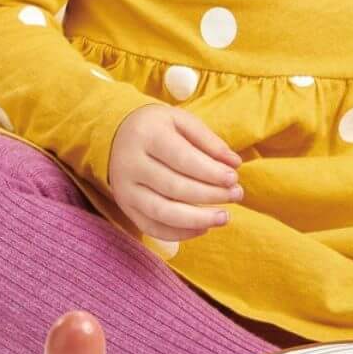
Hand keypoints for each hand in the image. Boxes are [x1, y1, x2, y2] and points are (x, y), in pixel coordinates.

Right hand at [108, 104, 244, 242]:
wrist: (115, 135)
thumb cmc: (157, 127)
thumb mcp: (181, 121)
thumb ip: (209, 140)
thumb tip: (234, 164)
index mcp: (146, 136)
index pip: (182, 159)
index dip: (211, 172)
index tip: (234, 178)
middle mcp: (131, 164)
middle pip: (174, 187)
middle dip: (210, 194)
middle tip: (237, 195)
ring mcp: (125, 189)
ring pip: (162, 213)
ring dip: (197, 220)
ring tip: (224, 217)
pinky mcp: (125, 208)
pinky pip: (152, 227)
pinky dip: (180, 233)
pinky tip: (203, 228)